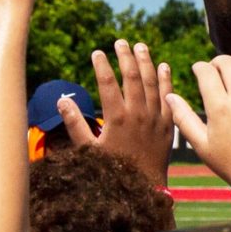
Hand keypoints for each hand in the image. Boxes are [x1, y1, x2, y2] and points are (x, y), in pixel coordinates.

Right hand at [60, 40, 175, 185]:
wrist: (144, 189)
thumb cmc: (112, 171)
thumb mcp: (89, 150)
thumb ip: (75, 124)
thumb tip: (61, 101)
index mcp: (117, 119)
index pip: (108, 83)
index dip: (102, 66)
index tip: (97, 53)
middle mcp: (138, 115)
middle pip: (132, 77)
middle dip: (126, 56)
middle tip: (120, 42)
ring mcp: (155, 118)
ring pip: (152, 83)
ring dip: (146, 62)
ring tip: (141, 46)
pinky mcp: (168, 125)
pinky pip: (169, 97)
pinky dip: (166, 80)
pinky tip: (164, 66)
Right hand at [165, 54, 230, 186]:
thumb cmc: (227, 162)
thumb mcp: (200, 144)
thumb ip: (183, 118)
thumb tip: (169, 96)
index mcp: (219, 108)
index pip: (207, 72)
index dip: (199, 67)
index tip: (198, 70)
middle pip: (228, 62)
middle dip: (217, 61)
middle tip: (215, 69)